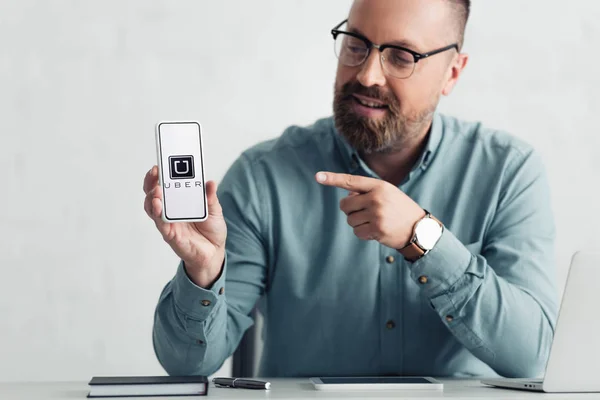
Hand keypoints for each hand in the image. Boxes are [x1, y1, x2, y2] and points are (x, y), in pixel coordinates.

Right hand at [143, 166, 226, 286]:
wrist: (214, 252)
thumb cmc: (211, 230)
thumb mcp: (215, 210)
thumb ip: (211, 197)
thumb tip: (210, 182)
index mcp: (180, 201)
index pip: (164, 185)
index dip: (159, 174)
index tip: (160, 164)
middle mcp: (170, 211)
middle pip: (152, 194)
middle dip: (151, 182)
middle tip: (155, 172)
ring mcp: (168, 223)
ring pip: (152, 208)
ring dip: (152, 197)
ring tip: (157, 190)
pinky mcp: (170, 235)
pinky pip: (161, 224)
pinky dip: (158, 214)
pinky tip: (158, 206)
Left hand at [316, 171, 425, 248]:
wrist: (419, 229)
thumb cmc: (399, 209)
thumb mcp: (387, 193)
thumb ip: (367, 192)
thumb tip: (347, 197)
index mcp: (379, 186)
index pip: (351, 180)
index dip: (333, 179)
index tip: (318, 176)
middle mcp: (377, 198)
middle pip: (345, 205)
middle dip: (350, 210)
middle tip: (365, 212)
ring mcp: (376, 214)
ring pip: (350, 220)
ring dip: (358, 223)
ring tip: (375, 221)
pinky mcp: (376, 230)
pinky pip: (356, 232)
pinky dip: (363, 233)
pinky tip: (376, 231)